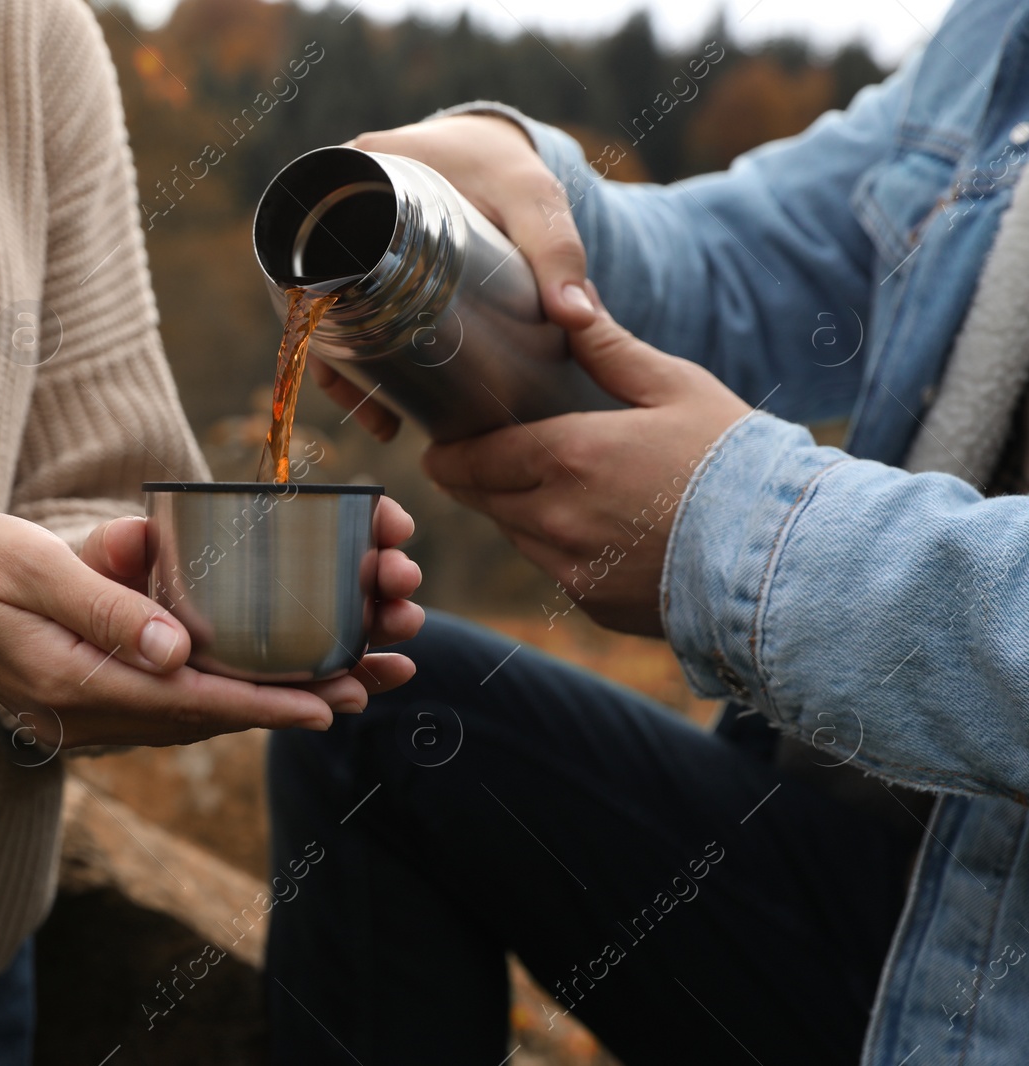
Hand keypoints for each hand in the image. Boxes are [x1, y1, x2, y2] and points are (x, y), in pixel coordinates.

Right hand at [0, 506, 420, 748]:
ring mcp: (87, 709)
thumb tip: (178, 648)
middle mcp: (86, 709)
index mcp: (71, 682)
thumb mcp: (33, 565)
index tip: (328, 704)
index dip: (262, 704)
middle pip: (204, 718)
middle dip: (284, 704)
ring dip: (264, 702)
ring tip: (341, 685)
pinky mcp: (90, 693)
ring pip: (194, 715)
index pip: (186, 702)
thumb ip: (106, 606)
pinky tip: (268, 677)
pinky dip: (224, 694)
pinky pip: (170, 703)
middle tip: (364, 688)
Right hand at [318, 113, 595, 440]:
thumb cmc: (510, 168)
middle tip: (374, 411)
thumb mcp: (534, 203)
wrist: (500, 152)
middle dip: (337, 362)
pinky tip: (382, 402)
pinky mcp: (365, 269)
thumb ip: (559, 252)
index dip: (317, 308)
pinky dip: (358, 357)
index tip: (347, 366)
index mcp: (361, 173)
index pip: (310, 243)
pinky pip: (346, 315)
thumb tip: (578, 319)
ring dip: (346, 371)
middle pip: (316, 293)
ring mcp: (348, 242)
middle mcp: (339, 208)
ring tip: (383, 422)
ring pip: (329, 314)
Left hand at [420, 284, 749, 635]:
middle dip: (472, 479)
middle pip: (483, 499)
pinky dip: (557, 547)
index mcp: (568, 456)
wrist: (784, 555)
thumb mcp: (675, 388)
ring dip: (515, 512)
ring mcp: (571, 566)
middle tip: (470, 461)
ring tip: (539, 487)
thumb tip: (569, 303)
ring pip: (515, 535)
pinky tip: (590, 527)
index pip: (474, 458)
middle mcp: (555, 517)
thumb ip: (608, 350)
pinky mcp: (592, 602)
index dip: (451, 453)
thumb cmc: (736, 460)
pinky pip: (553, 568)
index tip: (441, 444)